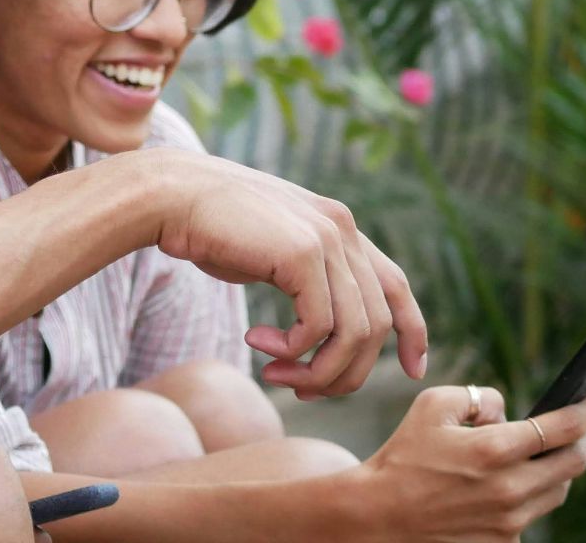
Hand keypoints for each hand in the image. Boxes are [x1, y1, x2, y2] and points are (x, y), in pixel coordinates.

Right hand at [121, 148, 427, 395]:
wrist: (171, 197)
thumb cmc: (208, 228)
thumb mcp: (271, 253)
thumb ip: (304, 278)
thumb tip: (321, 331)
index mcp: (338, 226)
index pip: (395, 284)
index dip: (412, 330)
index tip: (414, 368)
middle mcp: (342, 229)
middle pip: (375, 323)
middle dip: (344, 371)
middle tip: (299, 388)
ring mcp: (326, 238)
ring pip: (353, 332)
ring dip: (317, 370)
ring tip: (275, 374)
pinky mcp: (302, 253)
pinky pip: (318, 326)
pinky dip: (292, 349)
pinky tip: (255, 342)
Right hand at [350, 386, 585, 541]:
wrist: (379, 514)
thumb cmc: (403, 457)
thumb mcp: (432, 406)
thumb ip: (479, 397)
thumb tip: (507, 410)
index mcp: (494, 450)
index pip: (563, 429)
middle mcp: (510, 489)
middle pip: (574, 464)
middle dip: (584, 441)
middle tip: (582, 429)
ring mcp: (510, 521)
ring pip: (558, 491)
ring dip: (559, 470)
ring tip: (543, 455)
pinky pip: (532, 515)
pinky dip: (529, 496)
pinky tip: (507, 485)